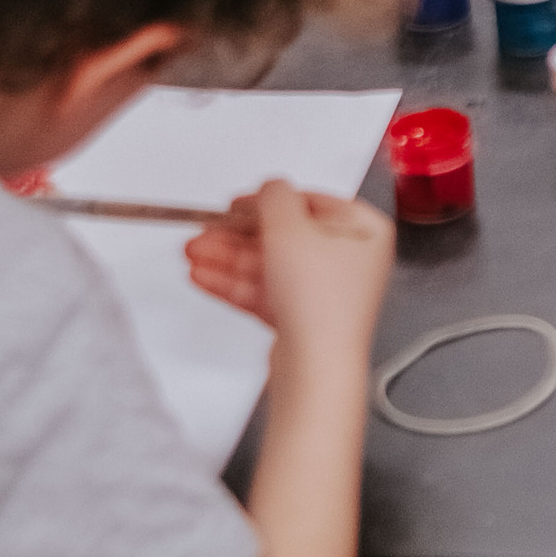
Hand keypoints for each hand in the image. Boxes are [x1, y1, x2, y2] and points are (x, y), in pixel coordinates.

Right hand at [188, 181, 391, 352]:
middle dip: (236, 235)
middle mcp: (348, 261)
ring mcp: (324, 292)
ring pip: (269, 266)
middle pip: (284, 237)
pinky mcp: (302, 319)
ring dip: (227, 257)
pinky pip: (264, 292)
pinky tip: (204, 277)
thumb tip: (271, 187)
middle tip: (205, 230)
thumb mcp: (291, 230)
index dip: (267, 202)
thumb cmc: (321, 304)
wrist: (315, 369)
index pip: (309, 203)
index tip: (236, 203)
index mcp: (363, 230)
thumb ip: (275, 198)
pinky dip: (234, 284)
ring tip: (192, 252)